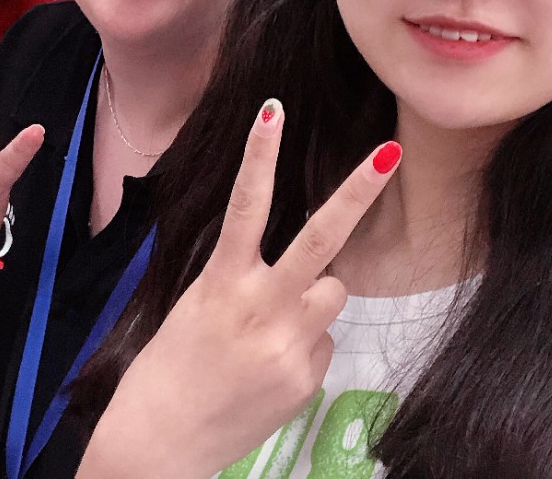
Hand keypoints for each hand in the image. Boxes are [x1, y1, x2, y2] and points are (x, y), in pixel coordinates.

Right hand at [80, 100, 400, 478]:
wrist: (161, 443)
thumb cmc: (168, 369)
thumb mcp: (196, 307)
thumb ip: (245, 281)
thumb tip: (303, 275)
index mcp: (222, 282)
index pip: (244, 205)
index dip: (259, 155)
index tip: (273, 109)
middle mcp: (262, 307)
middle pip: (321, 239)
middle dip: (358, 191)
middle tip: (390, 151)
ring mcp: (290, 345)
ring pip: (332, 292)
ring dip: (313, 299)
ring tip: (270, 330)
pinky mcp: (307, 379)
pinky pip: (323, 343)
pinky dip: (302, 348)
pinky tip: (267, 370)